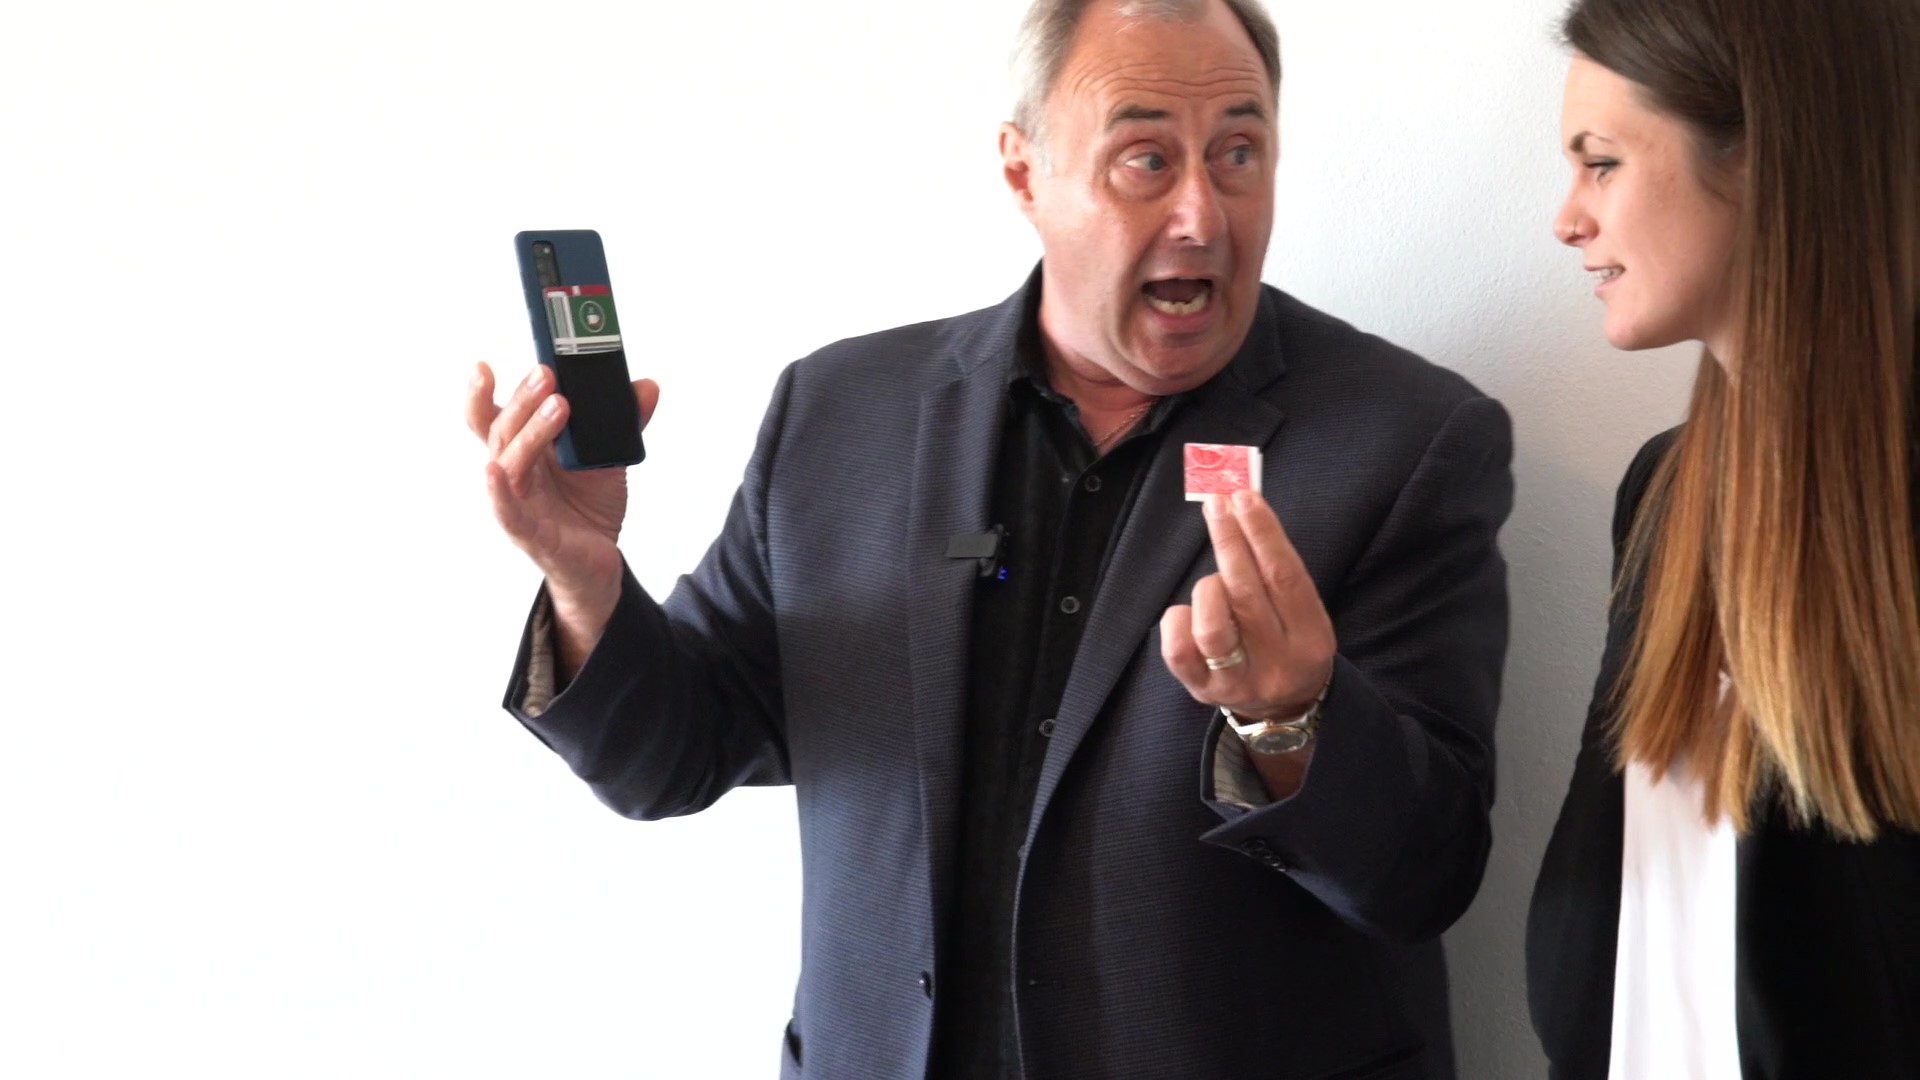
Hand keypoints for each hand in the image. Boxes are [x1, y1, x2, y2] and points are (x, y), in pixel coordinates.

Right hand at [466, 362, 659, 657]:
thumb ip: (624, 422)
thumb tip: (647, 386)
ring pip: (511, 460)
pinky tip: (492, 471)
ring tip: (559, 404)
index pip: (495, 413)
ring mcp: (518, 502)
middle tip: (546, 372)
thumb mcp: (608, 457)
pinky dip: (498, 491)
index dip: (483, 389)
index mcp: (524, 449)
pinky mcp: (530, 534)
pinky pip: (507, 512)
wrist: (600, 561)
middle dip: (523, 398)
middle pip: (503, 429)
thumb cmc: (588, 506)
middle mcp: (513, 471)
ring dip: (531, 430)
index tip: (482, 363)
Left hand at [1160, 490, 1335, 721]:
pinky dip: (1178, 618)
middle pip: (1248, 595)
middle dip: (1229, 542)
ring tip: (1214, 581)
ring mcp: (1237, 681)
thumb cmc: (1288, 641)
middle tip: (1217, 505)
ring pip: (1213, 627)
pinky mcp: (1202, 690)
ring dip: (1208, 589)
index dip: (1263, 534)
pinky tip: (1188, 611)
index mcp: (1311, 638)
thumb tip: (1242, 506)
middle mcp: (1277, 663)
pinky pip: (1178, 649)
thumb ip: (1275, 569)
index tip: (1245, 497)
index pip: (1286, 577)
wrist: (1284, 707)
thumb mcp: (1300, 612)